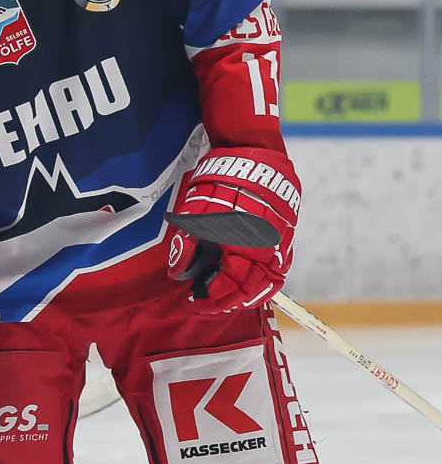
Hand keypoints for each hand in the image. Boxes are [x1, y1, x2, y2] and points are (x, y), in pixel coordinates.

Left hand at [166, 147, 299, 313]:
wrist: (255, 159)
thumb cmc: (222, 184)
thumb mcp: (196, 212)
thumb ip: (188, 245)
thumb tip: (178, 273)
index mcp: (242, 242)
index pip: (229, 282)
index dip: (212, 295)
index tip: (196, 300)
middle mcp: (265, 247)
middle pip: (249, 288)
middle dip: (227, 300)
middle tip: (208, 304)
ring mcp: (279, 244)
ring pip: (268, 283)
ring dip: (247, 295)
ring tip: (228, 301)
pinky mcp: (285, 238)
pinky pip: (279, 271)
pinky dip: (266, 285)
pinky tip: (252, 290)